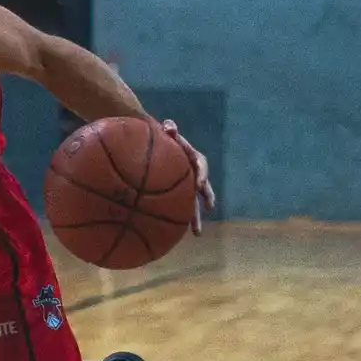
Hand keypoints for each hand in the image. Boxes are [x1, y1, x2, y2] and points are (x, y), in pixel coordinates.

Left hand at [160, 119, 215, 235]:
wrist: (150, 145)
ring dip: (195, 218)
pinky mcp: (174, 194)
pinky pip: (177, 207)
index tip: (198, 184)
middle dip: (207, 197)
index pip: (201, 164)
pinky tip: (172, 233)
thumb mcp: (163, 131)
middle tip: (210, 206)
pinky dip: (176, 219)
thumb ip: (168, 128)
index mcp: (191, 157)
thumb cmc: (157, 136)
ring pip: (192, 203)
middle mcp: (191, 172)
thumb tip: (169, 126)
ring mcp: (184, 185)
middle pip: (203, 187)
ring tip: (196, 233)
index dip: (202, 174)